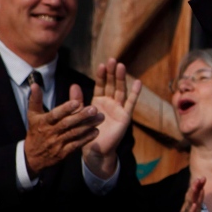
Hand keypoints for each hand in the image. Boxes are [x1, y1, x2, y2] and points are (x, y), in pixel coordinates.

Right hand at [23, 84, 102, 176]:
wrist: (33, 156)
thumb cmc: (35, 131)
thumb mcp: (33, 115)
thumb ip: (36, 99)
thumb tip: (35, 84)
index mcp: (43, 122)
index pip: (55, 115)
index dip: (65, 109)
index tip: (77, 102)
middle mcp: (51, 132)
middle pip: (67, 124)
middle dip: (81, 116)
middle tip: (95, 108)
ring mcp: (57, 143)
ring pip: (74, 133)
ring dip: (88, 126)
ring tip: (100, 118)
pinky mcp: (63, 152)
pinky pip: (76, 145)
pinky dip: (86, 139)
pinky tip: (96, 131)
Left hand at [82, 58, 140, 178]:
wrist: (94, 151)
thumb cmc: (85, 134)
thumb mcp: (78, 115)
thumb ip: (77, 101)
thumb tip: (74, 85)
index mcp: (98, 102)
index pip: (101, 85)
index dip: (102, 75)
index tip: (102, 65)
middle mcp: (110, 103)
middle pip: (112, 85)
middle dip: (112, 73)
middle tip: (113, 60)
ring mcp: (118, 109)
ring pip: (120, 90)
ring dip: (121, 78)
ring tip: (121, 66)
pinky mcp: (125, 116)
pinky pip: (130, 103)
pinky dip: (135, 93)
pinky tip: (138, 82)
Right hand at [168, 176, 205, 211]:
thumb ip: (197, 201)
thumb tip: (202, 190)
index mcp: (189, 207)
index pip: (194, 195)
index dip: (198, 186)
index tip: (203, 177)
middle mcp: (187, 210)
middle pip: (191, 197)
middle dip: (195, 188)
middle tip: (199, 178)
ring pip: (189, 205)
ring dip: (192, 196)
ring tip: (195, 188)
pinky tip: (193, 206)